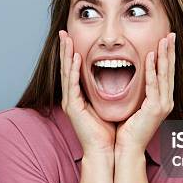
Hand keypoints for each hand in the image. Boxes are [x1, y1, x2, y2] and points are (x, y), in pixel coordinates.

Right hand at [59, 30, 115, 156]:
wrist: (105, 150)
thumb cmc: (108, 131)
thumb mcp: (107, 105)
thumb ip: (108, 92)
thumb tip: (118, 79)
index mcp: (79, 97)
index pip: (74, 70)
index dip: (72, 53)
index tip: (72, 38)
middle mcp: (71, 98)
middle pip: (66, 68)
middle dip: (65, 49)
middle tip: (63, 32)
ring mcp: (70, 102)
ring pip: (66, 73)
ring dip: (66, 55)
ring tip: (66, 39)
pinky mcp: (73, 108)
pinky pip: (72, 85)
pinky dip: (73, 70)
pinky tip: (75, 58)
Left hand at [115, 32, 175, 156]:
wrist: (127, 149)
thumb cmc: (128, 130)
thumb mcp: (135, 106)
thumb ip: (138, 93)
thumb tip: (133, 78)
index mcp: (162, 101)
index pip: (166, 74)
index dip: (167, 56)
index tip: (166, 40)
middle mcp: (166, 101)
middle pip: (170, 71)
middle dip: (170, 51)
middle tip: (171, 34)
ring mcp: (162, 105)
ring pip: (165, 75)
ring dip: (164, 55)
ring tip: (164, 39)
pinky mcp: (155, 109)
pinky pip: (153, 84)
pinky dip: (153, 69)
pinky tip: (151, 56)